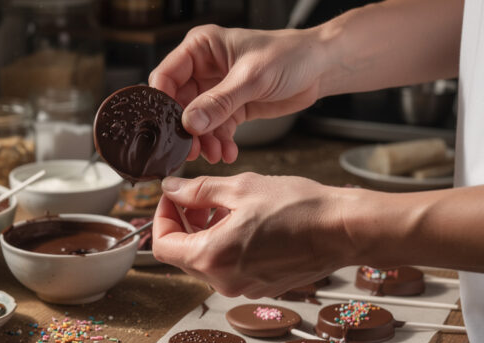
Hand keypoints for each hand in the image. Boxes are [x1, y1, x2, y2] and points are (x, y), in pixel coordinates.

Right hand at [149, 25, 326, 163]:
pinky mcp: (230, 108)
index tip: (168, 126)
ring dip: (204, 141)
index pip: (167, 75)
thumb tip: (190, 122)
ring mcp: (216, 90)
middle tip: (192, 149)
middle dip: (186, 129)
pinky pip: (216, 130)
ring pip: (197, 122)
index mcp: (201, 48)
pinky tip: (227, 153)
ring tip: (215, 154)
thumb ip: (219, 102)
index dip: (164, 102)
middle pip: (179, 104)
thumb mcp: (252, 78)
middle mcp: (204, 68)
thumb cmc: (290, 56)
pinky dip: (220, 143)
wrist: (320, 68)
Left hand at [152, 174, 352, 298]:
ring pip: (206, 261)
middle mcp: (224, 281)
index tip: (172, 196)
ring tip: (225, 206)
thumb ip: (198, 190)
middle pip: (182, 255)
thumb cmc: (300, 208)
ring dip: (205, 233)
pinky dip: (226, 245)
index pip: (162, 245)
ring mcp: (243, 288)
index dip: (161, 216)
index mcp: (212, 257)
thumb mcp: (241, 188)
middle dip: (184, 223)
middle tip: (197, 196)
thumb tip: (171, 189)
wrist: (344, 230)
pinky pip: (229, 267)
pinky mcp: (260, 287)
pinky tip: (245, 222)